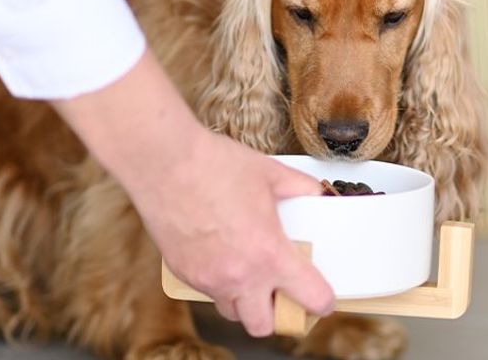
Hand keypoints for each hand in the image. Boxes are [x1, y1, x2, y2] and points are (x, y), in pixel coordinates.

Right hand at [135, 129, 333, 335]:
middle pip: (263, 325)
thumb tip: (318, 194)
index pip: (309, 298)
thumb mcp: (273, 174)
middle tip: (281, 291)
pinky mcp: (183, 273)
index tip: (323, 299)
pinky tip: (222, 255)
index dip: (322, 302)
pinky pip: (206, 291)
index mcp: (269, 254)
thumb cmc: (215, 166)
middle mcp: (239, 275)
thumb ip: (302, 189)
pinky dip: (219, 282)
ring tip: (250, 272)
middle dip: (276, 314)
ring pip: (231, 311)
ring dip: (245, 300)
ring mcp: (208, 278)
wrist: (165, 163)